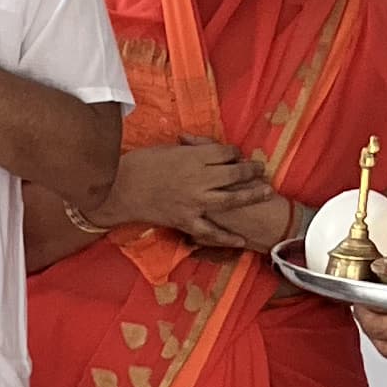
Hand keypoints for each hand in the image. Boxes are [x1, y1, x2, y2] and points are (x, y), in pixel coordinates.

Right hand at [121, 137, 292, 252]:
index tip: (237, 155)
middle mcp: (200, 178)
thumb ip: (189, 149)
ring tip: (267, 192)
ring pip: (231, 198)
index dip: (234, 152)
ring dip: (251, 195)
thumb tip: (201, 147)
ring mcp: (195, 201)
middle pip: (234, 171)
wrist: (119, 188)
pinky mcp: (186, 220)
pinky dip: (226, 237)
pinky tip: (241, 240)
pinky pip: (210, 231)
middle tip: (261, 169)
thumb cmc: (139, 164)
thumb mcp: (166, 149)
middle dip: (250, 170)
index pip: (225, 152)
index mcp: (194, 157)